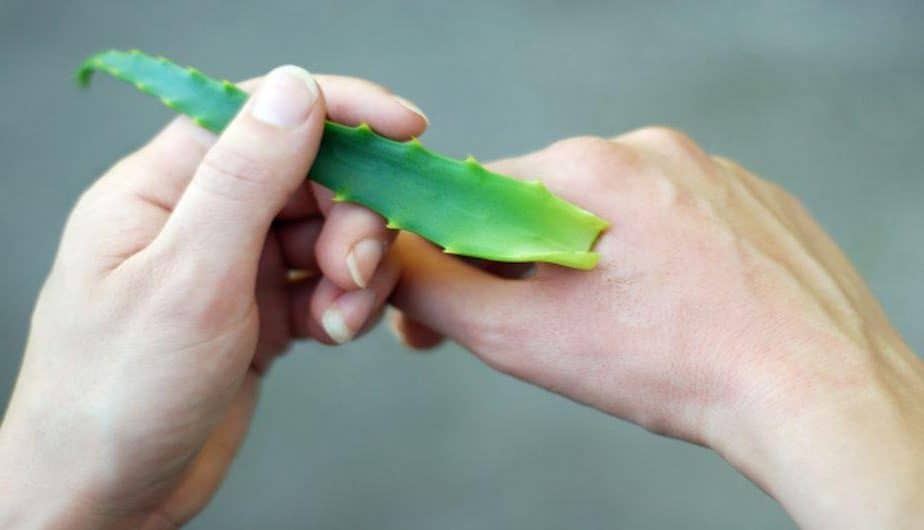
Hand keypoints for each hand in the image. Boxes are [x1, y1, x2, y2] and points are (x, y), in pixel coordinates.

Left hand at [0, 66, 427, 528]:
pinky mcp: (262, 312)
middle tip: (358, 269)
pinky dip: (343, 305)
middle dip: (352, 216)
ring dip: (354, 270)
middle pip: (310, 176)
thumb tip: (297, 89)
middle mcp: (202, 218)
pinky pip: (326, 284)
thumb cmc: (117, 392)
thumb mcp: (187, 277)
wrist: (108, 498)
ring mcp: (235, 267)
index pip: (260, 114)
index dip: (339, 110)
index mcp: (163, 188)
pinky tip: (331, 332)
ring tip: (339, 318)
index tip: (408, 130)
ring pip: (327, 232)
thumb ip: (245, 178)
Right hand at [391, 129, 923, 528]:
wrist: (816, 392)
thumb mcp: (523, 337)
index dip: (449, 251)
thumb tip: (394, 263)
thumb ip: (438, 290)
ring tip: (612, 330)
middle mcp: (652, 151)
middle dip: (521, 267)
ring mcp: (712, 173)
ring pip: (612, 215)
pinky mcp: (753, 204)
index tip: (443, 299)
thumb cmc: (675, 365)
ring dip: (588, 265)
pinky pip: (674, 224)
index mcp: (590, 167)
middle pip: (545, 203)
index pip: (479, 193)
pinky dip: (653, 264)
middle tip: (530, 330)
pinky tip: (668, 314)